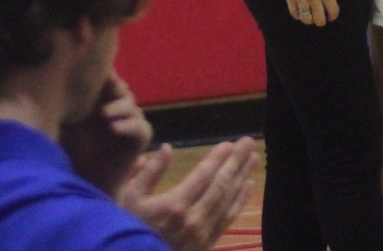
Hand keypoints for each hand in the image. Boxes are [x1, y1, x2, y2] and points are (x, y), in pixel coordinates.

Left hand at [58, 75, 151, 195]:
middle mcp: (119, 106)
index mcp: (103, 98)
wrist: (87, 177)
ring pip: (130, 104)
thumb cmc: (74, 148)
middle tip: (104, 87)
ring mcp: (132, 120)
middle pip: (121, 88)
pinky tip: (114, 127)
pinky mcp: (141, 136)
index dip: (103, 73)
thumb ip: (70, 100)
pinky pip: (139, 126)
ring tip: (104, 114)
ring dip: (119, 107)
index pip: (108, 79)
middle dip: (113, 87)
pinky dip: (128, 125)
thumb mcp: (68, 121)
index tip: (94, 71)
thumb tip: (63, 77)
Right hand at [116, 136, 258, 250]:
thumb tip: (167, 148)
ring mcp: (202, 233)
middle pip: (220, 185)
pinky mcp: (206, 243)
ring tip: (253, 159)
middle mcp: (193, 218)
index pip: (203, 176)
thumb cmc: (128, 226)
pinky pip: (228, 219)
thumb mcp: (129, 197)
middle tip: (248, 143)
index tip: (229, 143)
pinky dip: (240, 200)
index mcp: (175, 204)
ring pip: (228, 201)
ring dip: (242, 177)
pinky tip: (248, 186)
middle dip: (236, 162)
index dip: (218, 158)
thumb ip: (149, 173)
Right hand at [276, 0, 337, 26]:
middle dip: (320, 21)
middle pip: (319, 20)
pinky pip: (294, 13)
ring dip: (308, 19)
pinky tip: (299, 10)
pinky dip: (298, 15)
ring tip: (308, 15)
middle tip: (318, 17)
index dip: (332, 16)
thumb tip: (324, 3)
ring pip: (306, 19)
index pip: (333, 10)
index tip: (330, 16)